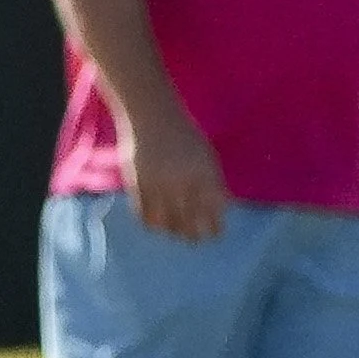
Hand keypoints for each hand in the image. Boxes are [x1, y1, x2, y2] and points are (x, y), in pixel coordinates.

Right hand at [123, 104, 227, 240]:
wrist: (151, 118)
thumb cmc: (183, 136)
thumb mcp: (205, 156)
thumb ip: (212, 182)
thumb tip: (219, 209)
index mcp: (204, 173)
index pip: (213, 210)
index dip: (214, 226)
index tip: (215, 233)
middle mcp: (183, 182)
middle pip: (191, 221)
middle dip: (195, 235)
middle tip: (195, 239)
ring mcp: (159, 186)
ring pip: (167, 224)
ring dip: (173, 231)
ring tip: (176, 232)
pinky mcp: (138, 187)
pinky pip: (145, 216)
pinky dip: (152, 223)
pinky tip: (158, 223)